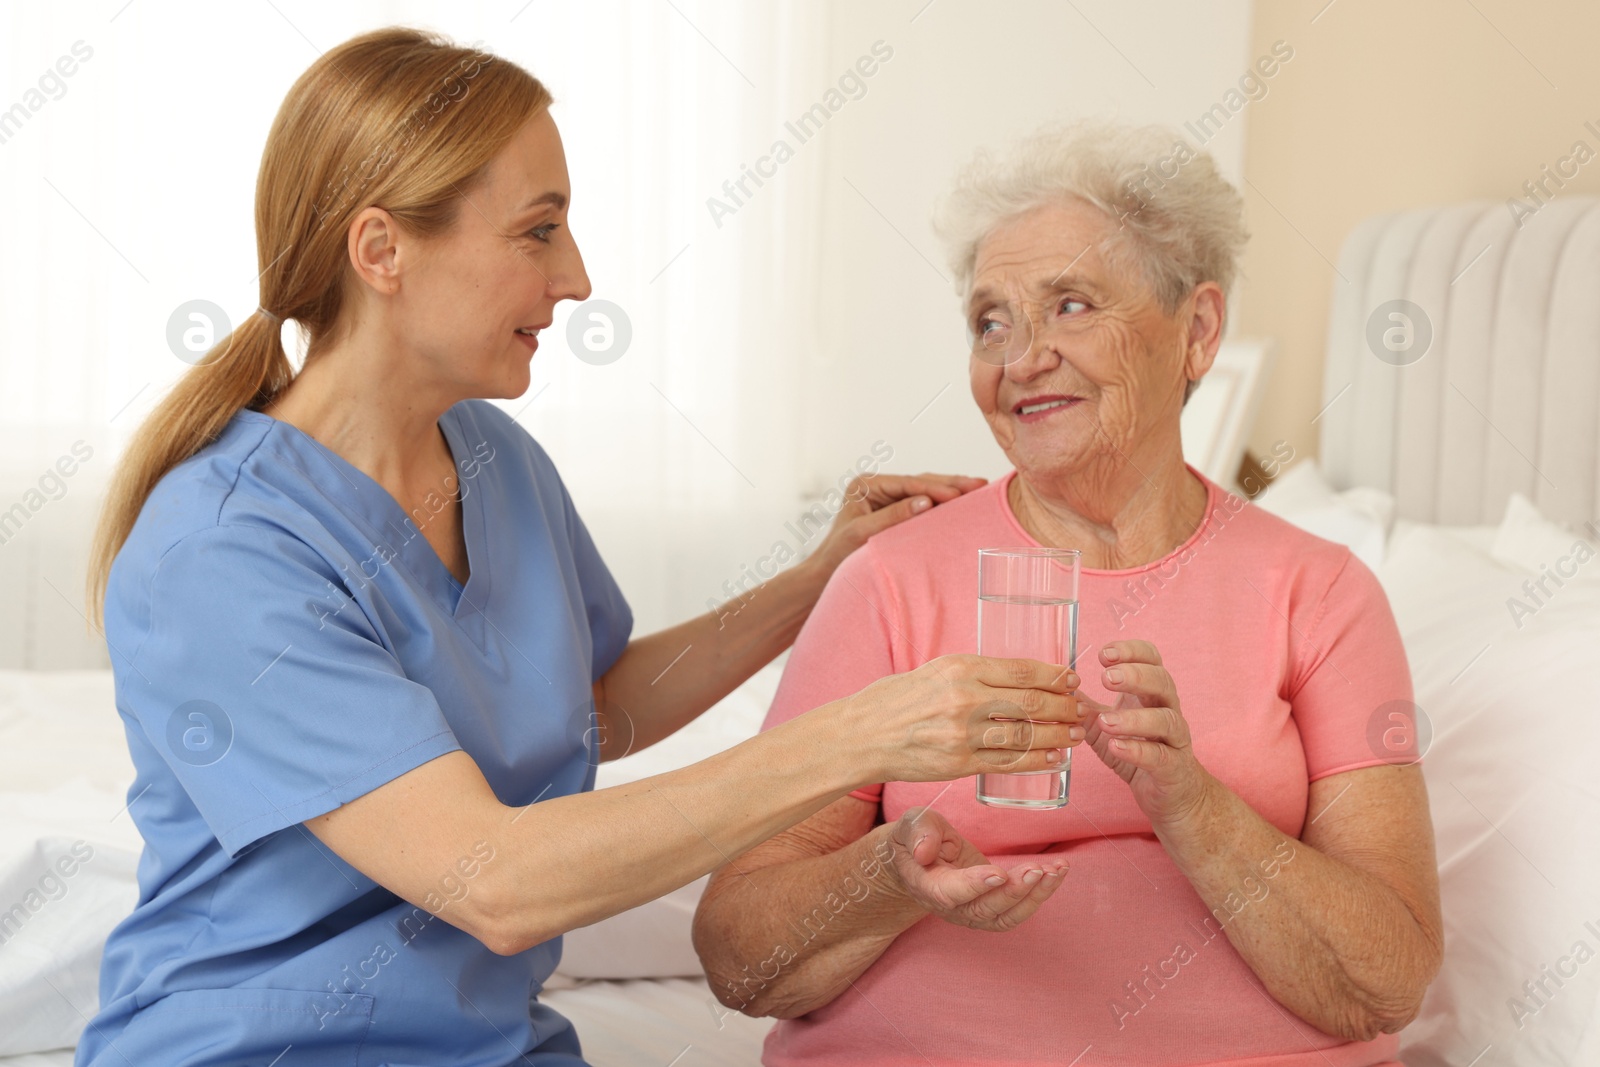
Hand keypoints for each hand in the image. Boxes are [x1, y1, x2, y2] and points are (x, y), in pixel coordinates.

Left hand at [803, 472, 986, 578]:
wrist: (827, 576)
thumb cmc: (838, 556)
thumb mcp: (862, 534)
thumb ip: (893, 517)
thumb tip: (927, 502)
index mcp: (866, 485)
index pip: (907, 484)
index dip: (935, 488)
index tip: (960, 493)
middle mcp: (878, 486)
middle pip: (921, 482)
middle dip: (951, 484)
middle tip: (981, 484)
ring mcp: (889, 498)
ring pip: (927, 490)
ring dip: (953, 491)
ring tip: (981, 489)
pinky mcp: (898, 511)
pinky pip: (926, 504)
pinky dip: (945, 505)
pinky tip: (966, 504)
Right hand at [838, 654, 1083, 784]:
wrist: (863, 735)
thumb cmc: (897, 699)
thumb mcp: (936, 670)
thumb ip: (973, 674)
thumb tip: (1017, 678)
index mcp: (960, 667)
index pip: (1022, 670)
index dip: (1054, 676)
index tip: (1073, 679)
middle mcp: (964, 698)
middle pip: (1030, 703)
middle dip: (1064, 707)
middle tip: (1082, 709)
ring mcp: (963, 734)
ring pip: (1025, 735)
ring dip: (1057, 736)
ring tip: (1075, 735)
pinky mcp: (959, 764)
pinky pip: (1008, 763)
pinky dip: (1036, 761)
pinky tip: (1053, 759)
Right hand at [881, 808, 1067, 930]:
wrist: (918, 858)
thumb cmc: (915, 838)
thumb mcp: (911, 824)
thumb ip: (918, 833)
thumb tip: (924, 850)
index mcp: (928, 886)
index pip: (951, 893)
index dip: (975, 885)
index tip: (998, 873)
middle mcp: (952, 907)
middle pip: (986, 910)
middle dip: (1014, 891)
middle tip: (1036, 869)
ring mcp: (973, 912)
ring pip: (1007, 916)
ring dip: (1035, 896)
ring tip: (1056, 871)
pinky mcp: (992, 908)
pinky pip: (1018, 910)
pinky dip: (1040, 894)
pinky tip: (1056, 872)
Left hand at [1079, 639, 1215, 830]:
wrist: (1172, 794)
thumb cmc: (1140, 752)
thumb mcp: (1106, 726)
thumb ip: (1085, 707)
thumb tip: (1056, 689)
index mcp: (1151, 693)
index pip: (1152, 659)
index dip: (1132, 651)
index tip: (1104, 654)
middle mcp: (1168, 710)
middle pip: (1163, 681)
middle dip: (1136, 675)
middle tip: (1106, 678)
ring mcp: (1175, 740)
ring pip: (1166, 719)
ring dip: (1134, 718)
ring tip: (1106, 721)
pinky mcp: (1174, 768)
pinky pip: (1161, 756)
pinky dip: (1138, 751)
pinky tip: (1115, 746)